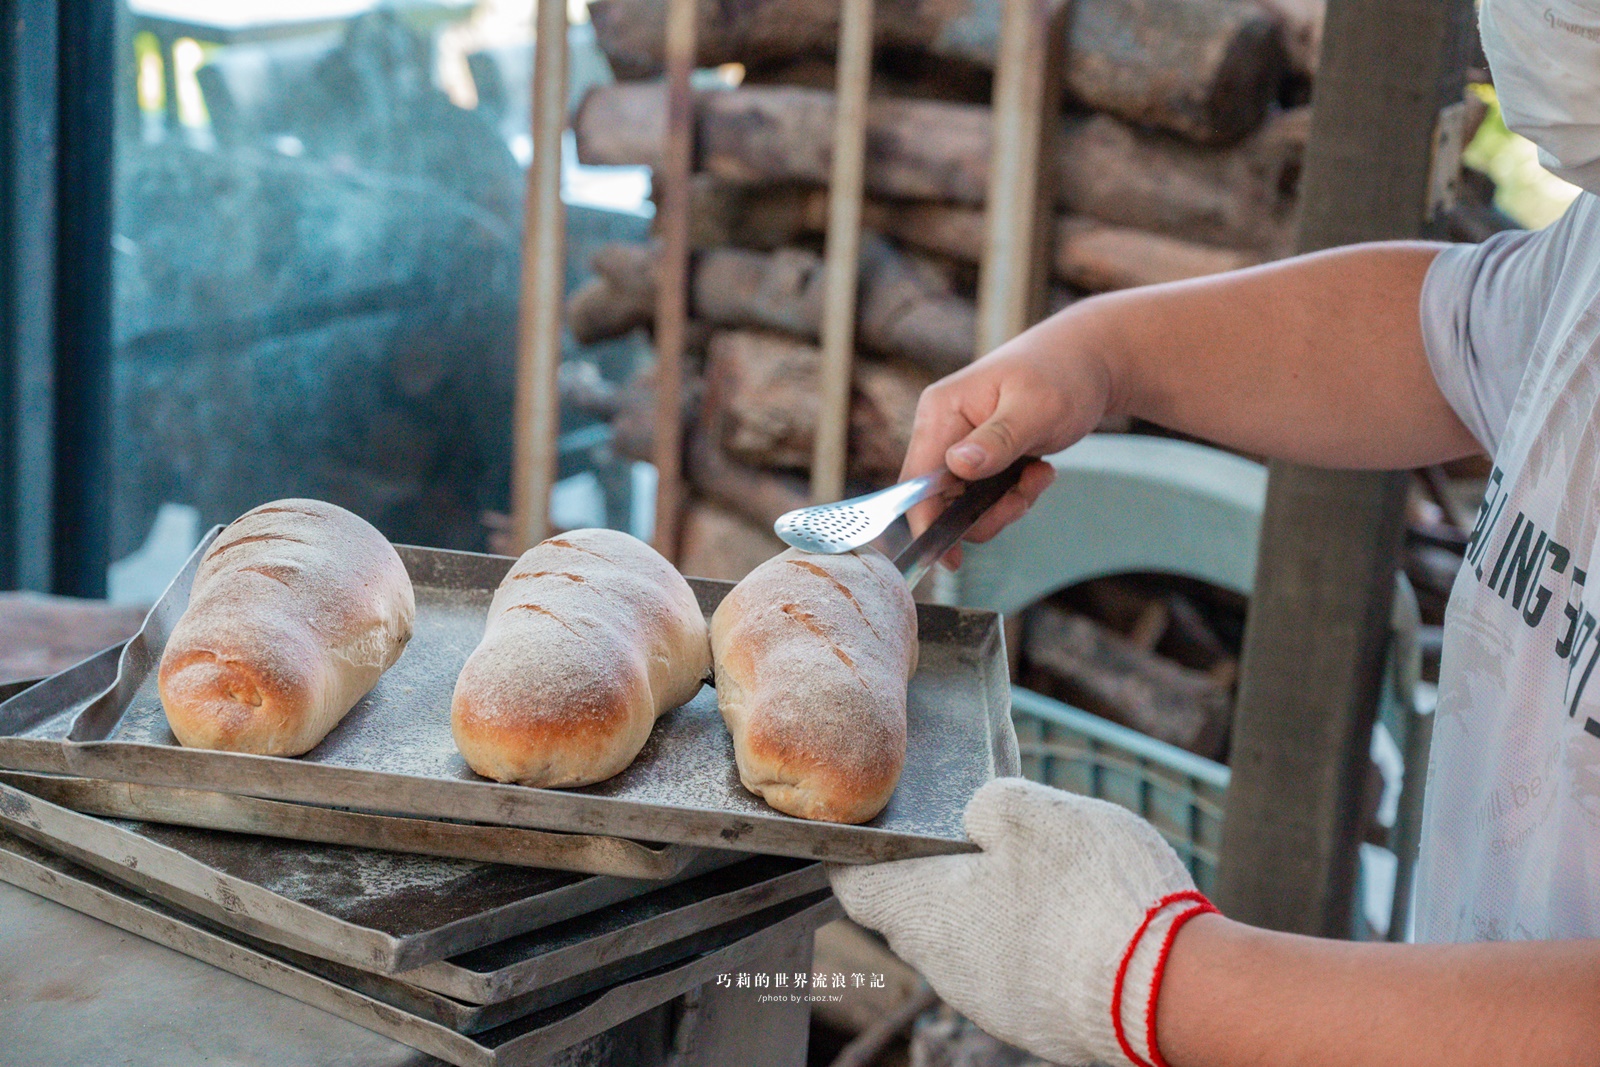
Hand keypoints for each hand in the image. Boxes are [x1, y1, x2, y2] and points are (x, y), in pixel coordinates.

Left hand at [828, 778, 1213, 1066]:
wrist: (1169, 990)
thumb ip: (988, 804)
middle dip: (938, 870)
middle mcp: (944, 969)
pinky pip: (1016, 969)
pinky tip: (1073, 914)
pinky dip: (1031, 938)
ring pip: (970, 941)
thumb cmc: (1092, 893)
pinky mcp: (1038, 1024)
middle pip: (916, 911)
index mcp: (923, 912)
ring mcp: (991, 1004)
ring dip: (992, 904)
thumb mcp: (1032, 811)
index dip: (857, 848)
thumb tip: (978, 817)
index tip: (871, 823)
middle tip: (977, 829)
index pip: (855, 882)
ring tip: (1042, 868)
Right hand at [902, 310, 1116, 564]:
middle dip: (983, 512)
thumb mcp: (1034, 409)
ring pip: (965, 505)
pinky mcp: (981, 457)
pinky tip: (1039, 470)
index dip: (927, 522)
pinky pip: (985, 497)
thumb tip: (958, 466)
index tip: (948, 557)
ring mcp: (961, 445)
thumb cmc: (1063, 373)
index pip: (917, 481)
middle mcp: (942, 430)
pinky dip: (1014, 496)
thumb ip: (996, 441)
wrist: (1091, 359)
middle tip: (1022, 498)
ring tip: (1038, 477)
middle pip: (940, 501)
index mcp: (941, 412)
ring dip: (1005, 505)